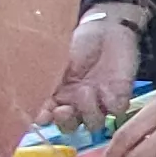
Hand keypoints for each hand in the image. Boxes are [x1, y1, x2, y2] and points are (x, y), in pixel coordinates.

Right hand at [48, 12, 138, 133]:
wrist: (106, 29)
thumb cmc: (79, 44)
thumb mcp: (58, 59)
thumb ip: (47, 78)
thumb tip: (35, 99)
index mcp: (57, 96)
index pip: (48, 117)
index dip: (45, 119)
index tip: (43, 115)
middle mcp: (77, 104)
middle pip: (70, 127)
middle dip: (66, 121)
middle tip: (64, 109)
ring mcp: (98, 103)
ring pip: (93, 123)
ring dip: (89, 111)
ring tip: (87, 89)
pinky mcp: (119, 96)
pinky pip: (117, 110)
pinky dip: (112, 103)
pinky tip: (107, 89)